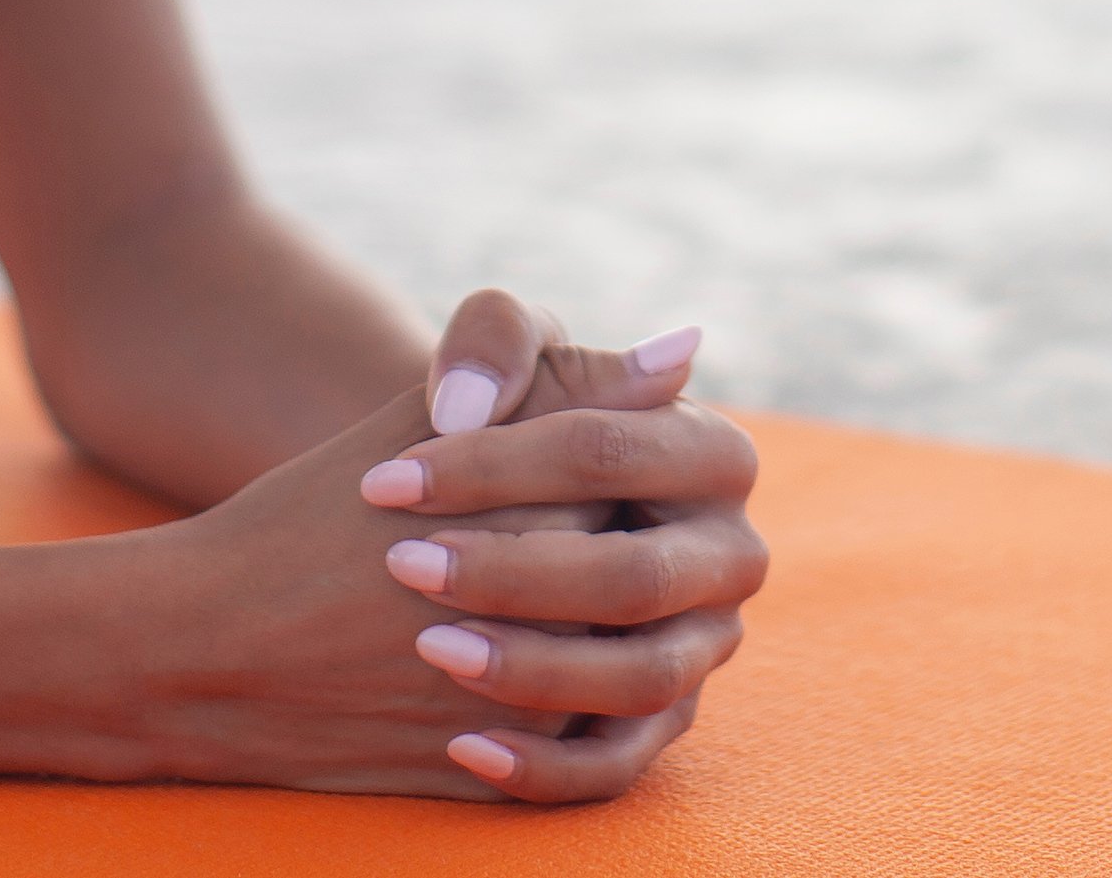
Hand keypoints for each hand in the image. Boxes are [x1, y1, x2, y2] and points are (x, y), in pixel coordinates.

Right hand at [108, 297, 764, 802]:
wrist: (206, 648)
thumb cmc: (313, 517)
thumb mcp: (427, 420)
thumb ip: (563, 380)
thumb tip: (686, 349)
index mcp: (531, 505)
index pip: (633, 481)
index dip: (596, 475)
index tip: (550, 478)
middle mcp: (538, 610)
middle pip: (631, 577)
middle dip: (590, 557)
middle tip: (530, 546)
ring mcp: (519, 702)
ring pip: (622, 669)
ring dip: (590, 641)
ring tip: (537, 612)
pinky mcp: (495, 772)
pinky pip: (583, 755)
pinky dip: (568, 718)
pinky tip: (537, 678)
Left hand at [368, 293, 765, 801]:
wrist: (481, 515)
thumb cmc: (491, 421)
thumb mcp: (496, 360)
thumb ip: (497, 341)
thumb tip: (488, 398)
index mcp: (713, 453)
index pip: (607, 452)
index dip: (492, 464)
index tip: (382, 480)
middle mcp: (729, 557)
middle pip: (637, 577)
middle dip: (513, 574)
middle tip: (402, 566)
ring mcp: (704, 647)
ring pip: (639, 679)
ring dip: (533, 671)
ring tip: (430, 650)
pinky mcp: (663, 722)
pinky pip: (617, 767)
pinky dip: (544, 769)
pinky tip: (461, 748)